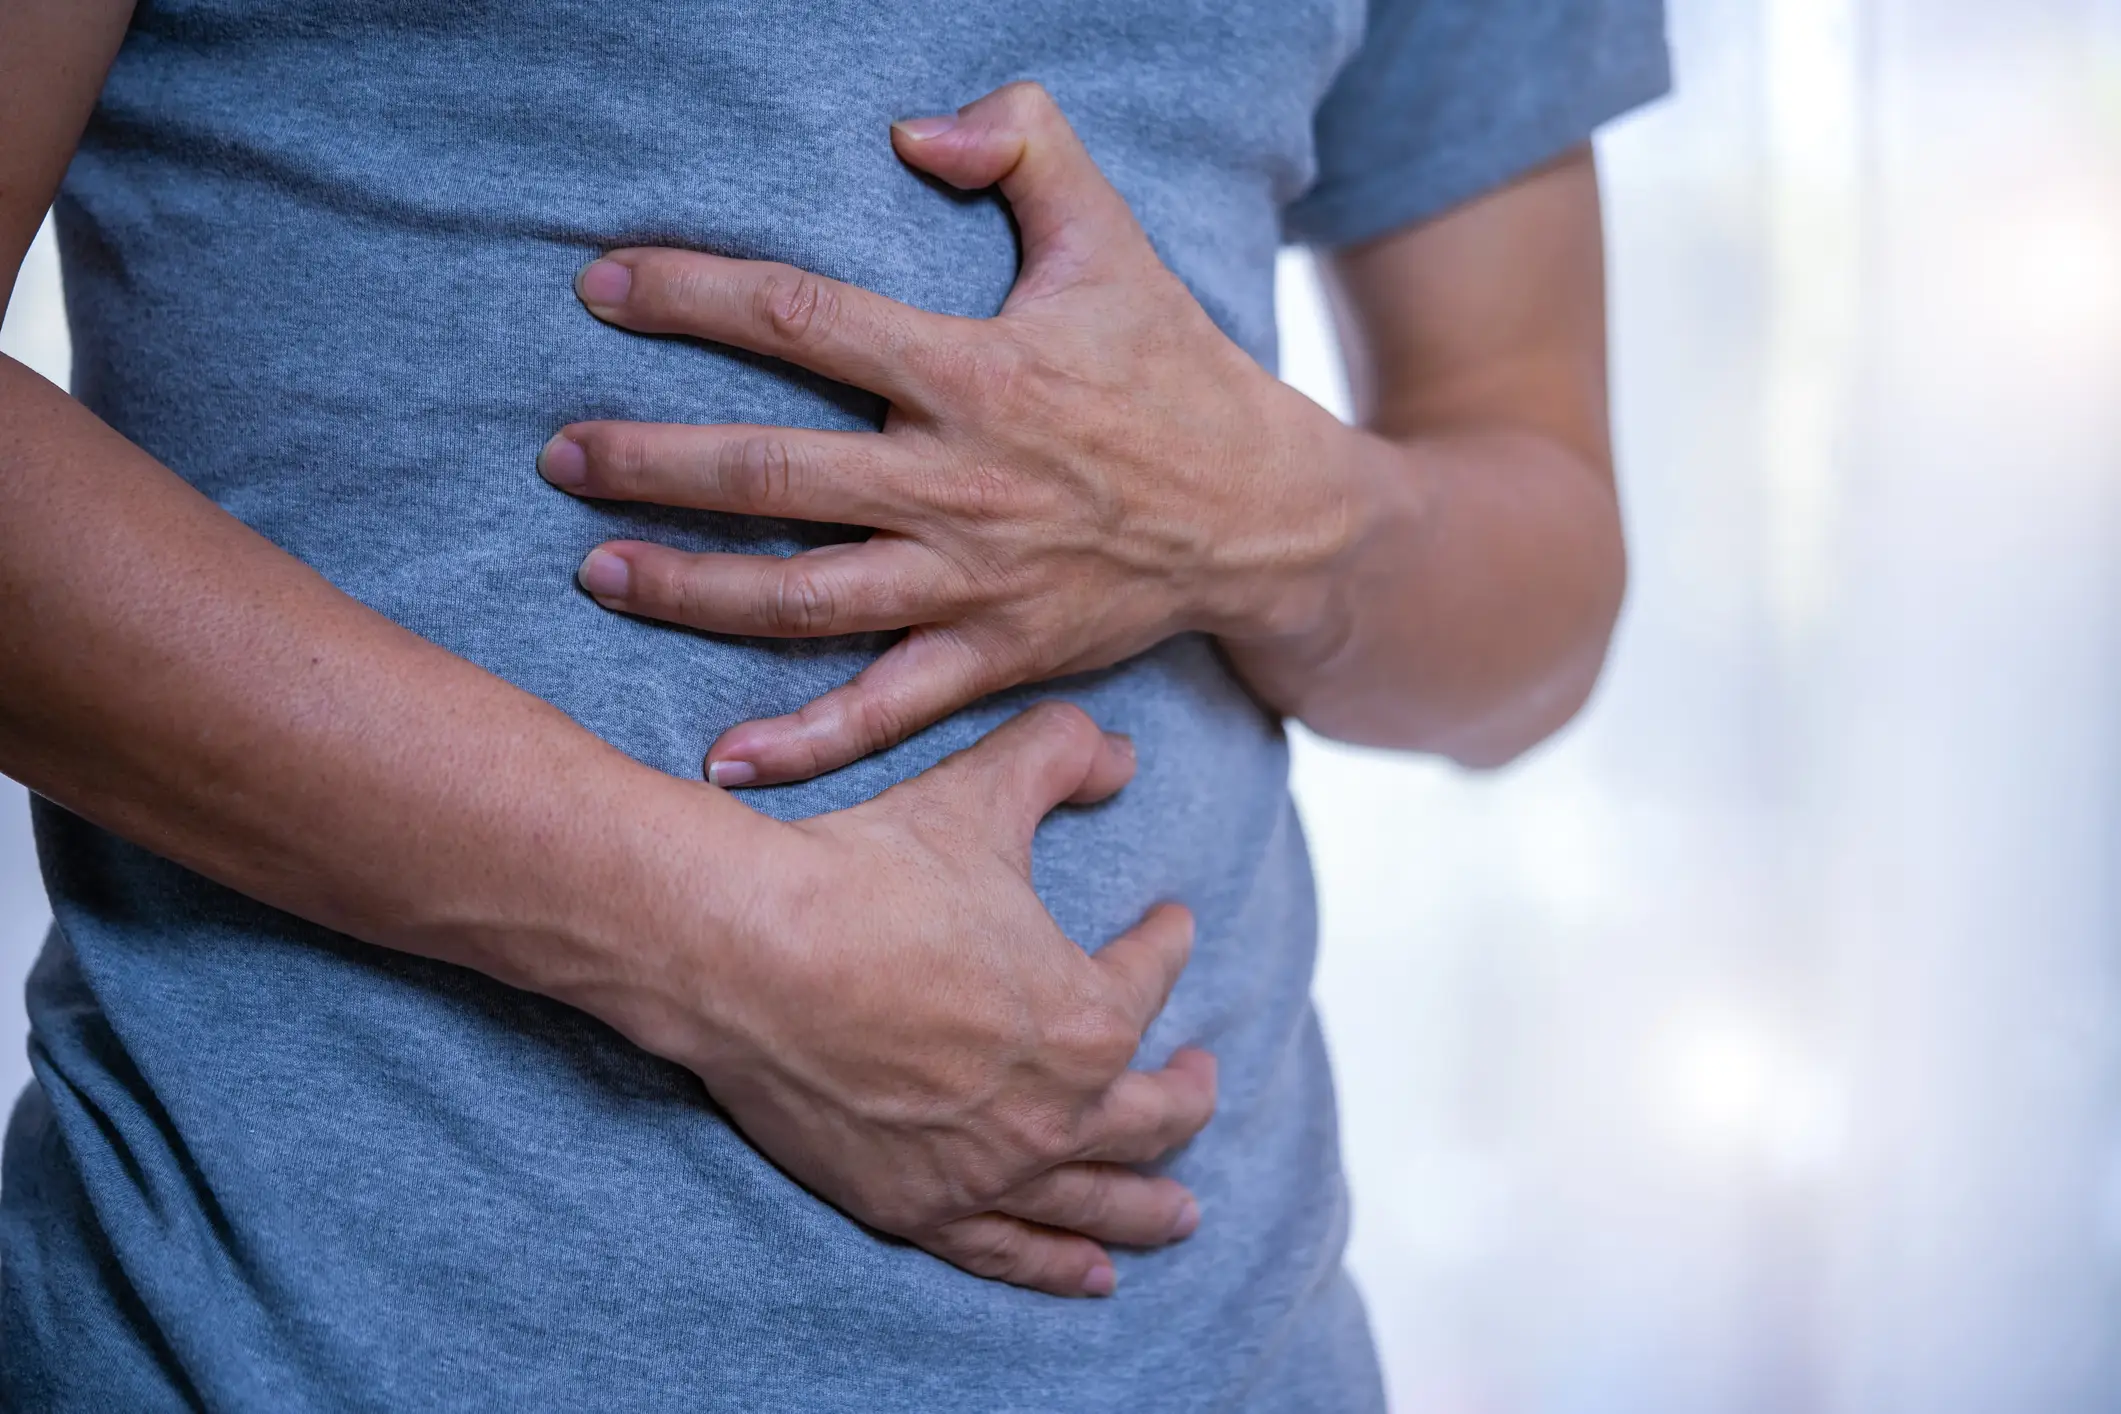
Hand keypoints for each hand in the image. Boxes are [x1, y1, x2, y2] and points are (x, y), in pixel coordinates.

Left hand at [538, 81, 1361, 785]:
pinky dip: (805, 743)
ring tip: (598, 572)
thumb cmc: (1174, 371)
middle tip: (559, 455)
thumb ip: (1026, 149)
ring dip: (692, 590)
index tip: (600, 287)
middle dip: (652, 462)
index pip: (805, 320)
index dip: (693, 295)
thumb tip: (915, 126)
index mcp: (976, 373)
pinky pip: (885, 710)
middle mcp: (961, 485)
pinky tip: (721, 759)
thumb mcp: (1111, 240)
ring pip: (805, 599)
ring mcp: (974, 584)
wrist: (1267, 517)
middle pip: (774, 476)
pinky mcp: (995, 659)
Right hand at [620, 702, 1215, 1297]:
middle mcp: (1055, 1112)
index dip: (1165, 942)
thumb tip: (1120, 749)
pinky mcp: (917, 1206)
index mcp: (1088, 1018)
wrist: (745, 951)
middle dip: (1185, 1094)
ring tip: (1181, 1216)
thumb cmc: (868, 871)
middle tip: (1198, 1075)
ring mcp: (987, 1171)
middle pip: (1152, 1116)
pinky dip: (1057, 1264)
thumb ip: (1062, 755)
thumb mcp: (982, 792)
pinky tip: (1092, 1274)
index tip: (1168, 924)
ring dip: (1149, 1207)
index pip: (1151, 979)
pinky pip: (1009, 1249)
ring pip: (1098, 1201)